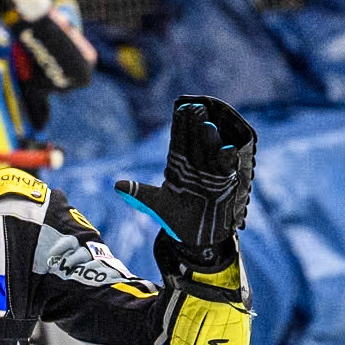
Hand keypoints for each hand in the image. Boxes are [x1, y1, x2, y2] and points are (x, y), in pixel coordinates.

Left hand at [115, 95, 256, 261]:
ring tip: (208, 125)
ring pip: (213, 153)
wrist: (197, 237)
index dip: (181, 126)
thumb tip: (116, 185)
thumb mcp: (156, 204)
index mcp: (179, 166)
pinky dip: (228, 161)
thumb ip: (138, 193)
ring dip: (211, 140)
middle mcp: (197, 166)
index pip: (180, 141)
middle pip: (197, 142)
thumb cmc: (175, 218)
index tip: (181, 107)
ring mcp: (212, 174)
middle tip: (195, 106)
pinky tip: (226, 150)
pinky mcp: (226, 185)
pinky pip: (228, 171)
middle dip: (196, 126)